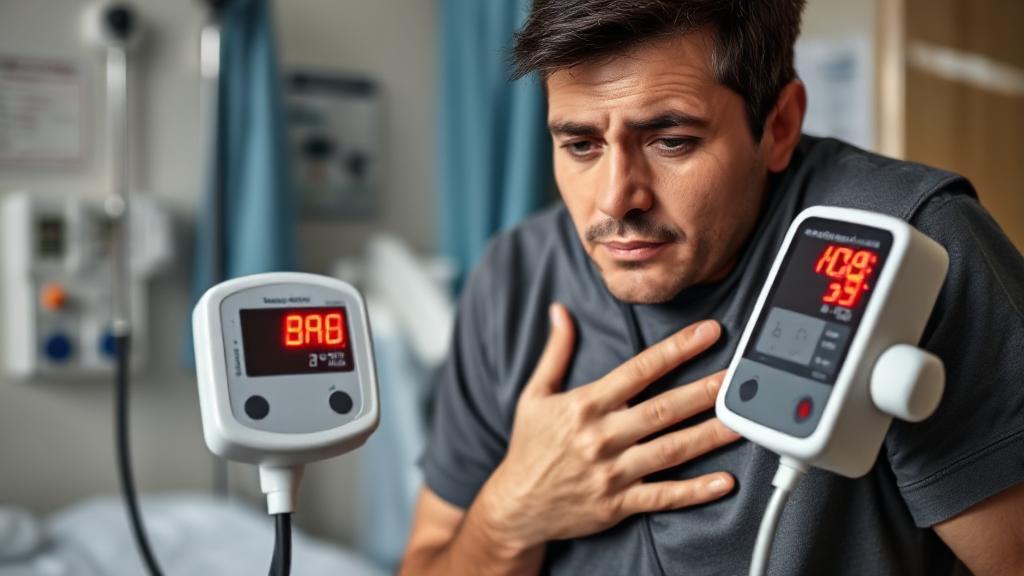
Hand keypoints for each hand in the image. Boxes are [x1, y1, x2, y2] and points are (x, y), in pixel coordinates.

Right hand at [477, 303, 740, 549]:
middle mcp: (602, 437)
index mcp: (585, 406)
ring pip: (671, 451)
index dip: (677, 349)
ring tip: (741, 422)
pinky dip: (695, 491)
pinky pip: (664, 497)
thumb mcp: (534, 395)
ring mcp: (613, 472)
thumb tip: (559, 310)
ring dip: (710, 436)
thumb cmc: (529, 447)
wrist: (516, 506)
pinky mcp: (619, 503)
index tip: (708, 333)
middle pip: (663, 409)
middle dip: (704, 391)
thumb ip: (555, 352)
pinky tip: (724, 482)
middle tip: (737, 377)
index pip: (639, 371)